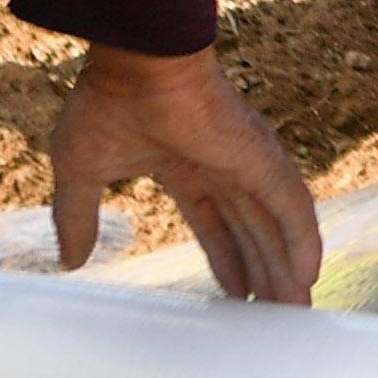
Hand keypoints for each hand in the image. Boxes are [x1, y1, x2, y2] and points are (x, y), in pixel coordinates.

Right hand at [50, 42, 319, 302]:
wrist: (135, 63)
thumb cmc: (106, 104)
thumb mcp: (81, 172)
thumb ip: (79, 217)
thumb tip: (70, 261)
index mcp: (184, 165)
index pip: (213, 223)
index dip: (226, 259)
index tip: (235, 295)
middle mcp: (222, 166)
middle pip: (251, 231)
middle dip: (263, 272)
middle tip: (275, 315)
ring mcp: (245, 162)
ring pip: (275, 226)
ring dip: (286, 267)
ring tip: (294, 310)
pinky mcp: (261, 158)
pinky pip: (291, 207)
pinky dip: (303, 241)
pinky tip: (307, 275)